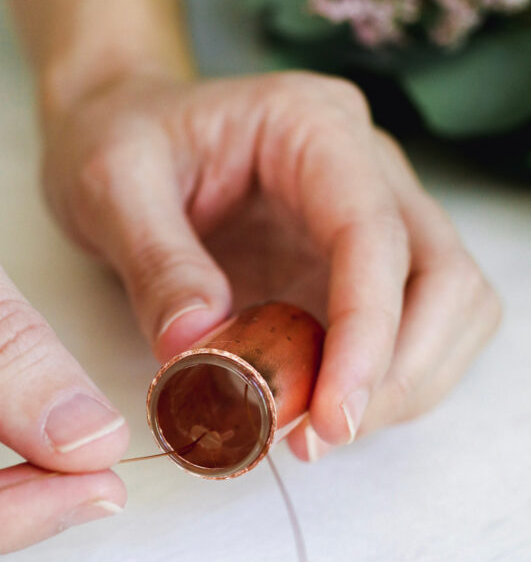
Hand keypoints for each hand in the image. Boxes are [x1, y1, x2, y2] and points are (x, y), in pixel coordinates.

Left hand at [41, 70, 500, 460]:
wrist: (125, 133)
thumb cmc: (119, 139)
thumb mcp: (110, 184)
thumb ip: (155, 261)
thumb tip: (198, 351)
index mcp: (313, 127)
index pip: (374, 231)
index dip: (367, 331)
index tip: (330, 414)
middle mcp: (366, 169)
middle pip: (444, 276)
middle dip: (398, 371)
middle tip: (321, 434)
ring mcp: (374, 221)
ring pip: (451, 311)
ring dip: (403, 386)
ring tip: (315, 433)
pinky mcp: (358, 271)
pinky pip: (412, 334)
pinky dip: (382, 386)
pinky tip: (316, 414)